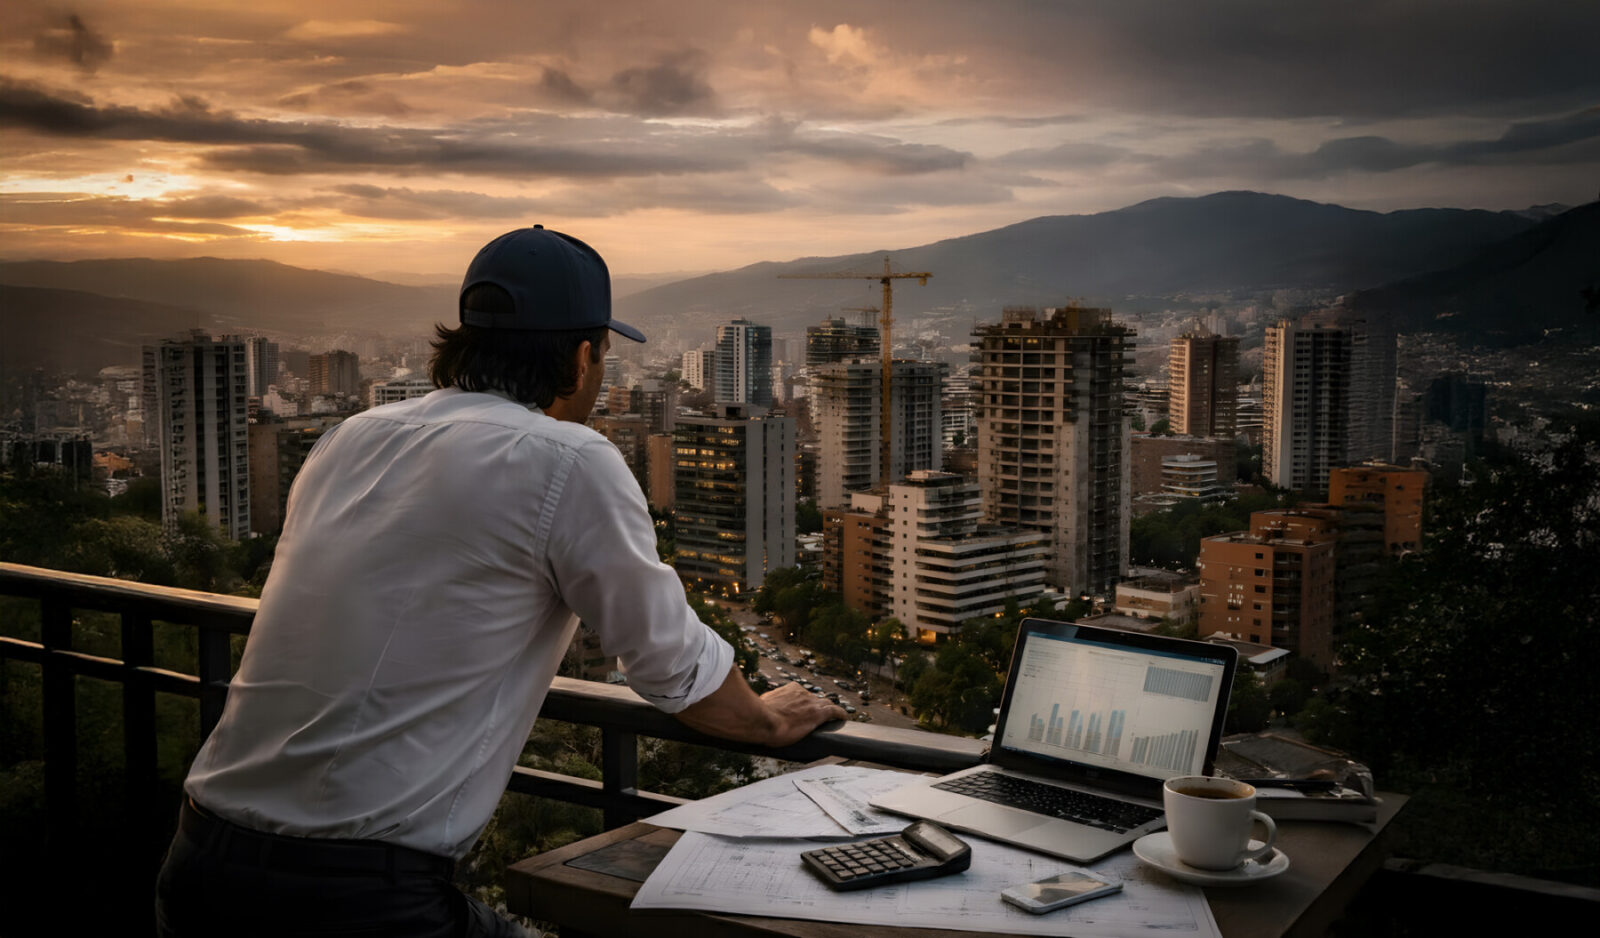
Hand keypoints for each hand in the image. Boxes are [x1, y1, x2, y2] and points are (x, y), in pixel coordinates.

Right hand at [675, 666, 846, 747]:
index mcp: (779, 692)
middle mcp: (795, 693)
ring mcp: (807, 703)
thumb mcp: (733, 705)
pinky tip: (844, 719)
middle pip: (805, 701)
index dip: (790, 705)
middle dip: (806, 708)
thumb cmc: (741, 715)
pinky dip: (837, 715)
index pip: (789, 696)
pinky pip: (832, 712)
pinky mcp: (815, 714)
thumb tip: (691, 703)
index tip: (788, 712)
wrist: (755, 723)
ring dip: (822, 714)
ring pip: (819, 706)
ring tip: (826, 721)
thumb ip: (722, 701)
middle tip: (805, 721)